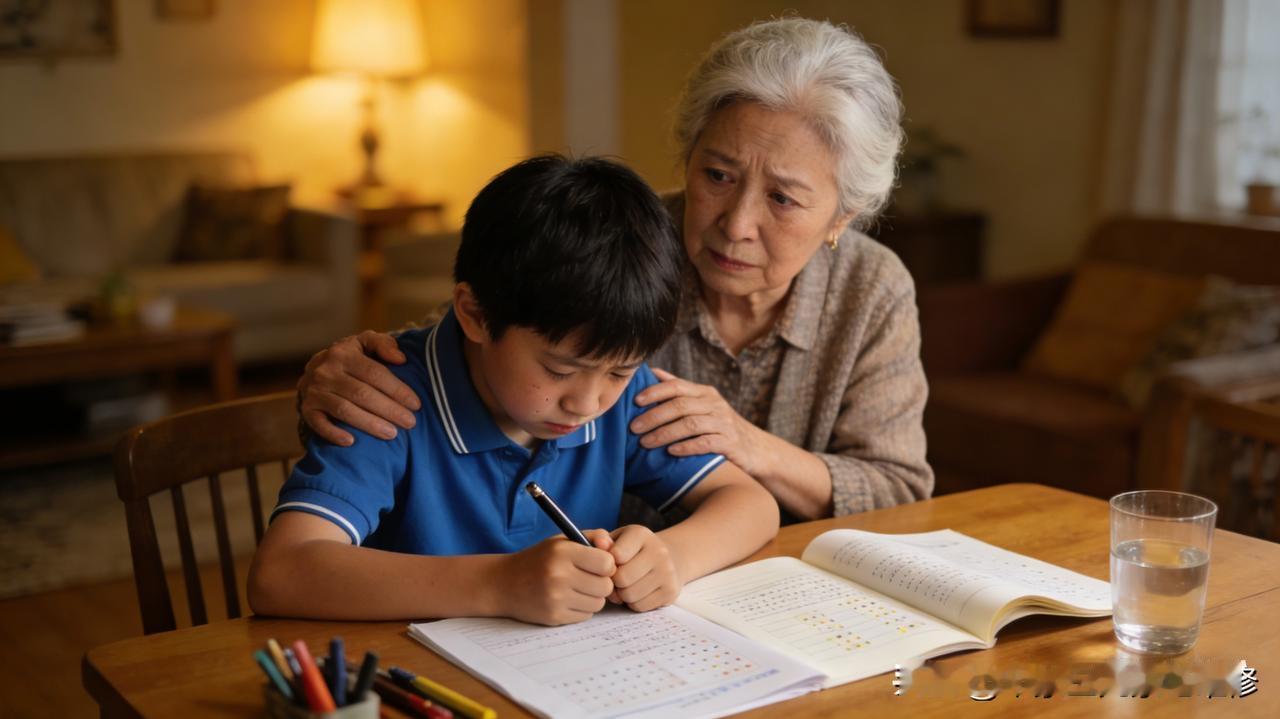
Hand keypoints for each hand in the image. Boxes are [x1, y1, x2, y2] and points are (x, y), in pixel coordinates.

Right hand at [298, 331, 420, 445]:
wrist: (315, 369)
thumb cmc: (350, 357)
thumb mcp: (365, 342)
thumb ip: (383, 344)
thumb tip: (400, 359)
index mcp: (343, 353)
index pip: (375, 373)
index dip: (397, 390)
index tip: (415, 404)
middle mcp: (326, 371)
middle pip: (362, 394)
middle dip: (389, 410)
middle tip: (410, 423)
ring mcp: (315, 391)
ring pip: (345, 410)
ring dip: (369, 424)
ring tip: (392, 434)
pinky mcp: (307, 409)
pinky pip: (318, 424)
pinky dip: (333, 433)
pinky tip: (351, 442)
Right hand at [497, 530, 616, 625]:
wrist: (503, 583)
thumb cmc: (538, 560)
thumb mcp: (561, 541)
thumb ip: (592, 537)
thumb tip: (613, 546)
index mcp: (562, 552)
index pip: (607, 563)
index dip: (606, 564)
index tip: (598, 564)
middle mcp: (558, 575)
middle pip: (605, 586)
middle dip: (601, 583)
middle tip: (588, 578)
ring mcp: (555, 598)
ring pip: (598, 603)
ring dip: (592, 597)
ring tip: (576, 589)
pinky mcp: (554, 616)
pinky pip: (585, 616)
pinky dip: (581, 609)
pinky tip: (567, 600)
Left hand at [607, 525, 682, 612]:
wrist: (666, 559)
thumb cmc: (631, 550)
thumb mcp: (615, 539)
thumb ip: (600, 538)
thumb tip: (599, 543)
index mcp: (641, 534)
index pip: (616, 555)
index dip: (606, 564)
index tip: (610, 563)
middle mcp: (658, 551)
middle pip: (622, 578)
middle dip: (614, 582)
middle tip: (615, 579)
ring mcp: (668, 572)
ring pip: (630, 595)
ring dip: (622, 595)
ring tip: (625, 585)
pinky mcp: (671, 591)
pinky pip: (640, 606)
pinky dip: (634, 603)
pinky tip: (637, 592)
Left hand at [630, 368, 763, 476]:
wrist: (758, 449)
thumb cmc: (722, 426)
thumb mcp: (704, 404)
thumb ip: (680, 389)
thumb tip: (653, 372)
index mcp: (705, 393)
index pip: (677, 386)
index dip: (655, 392)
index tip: (635, 401)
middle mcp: (715, 405)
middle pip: (680, 406)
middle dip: (654, 416)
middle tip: (634, 428)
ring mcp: (724, 423)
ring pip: (690, 424)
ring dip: (665, 433)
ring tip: (646, 443)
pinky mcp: (730, 443)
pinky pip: (706, 443)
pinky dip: (687, 447)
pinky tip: (671, 452)